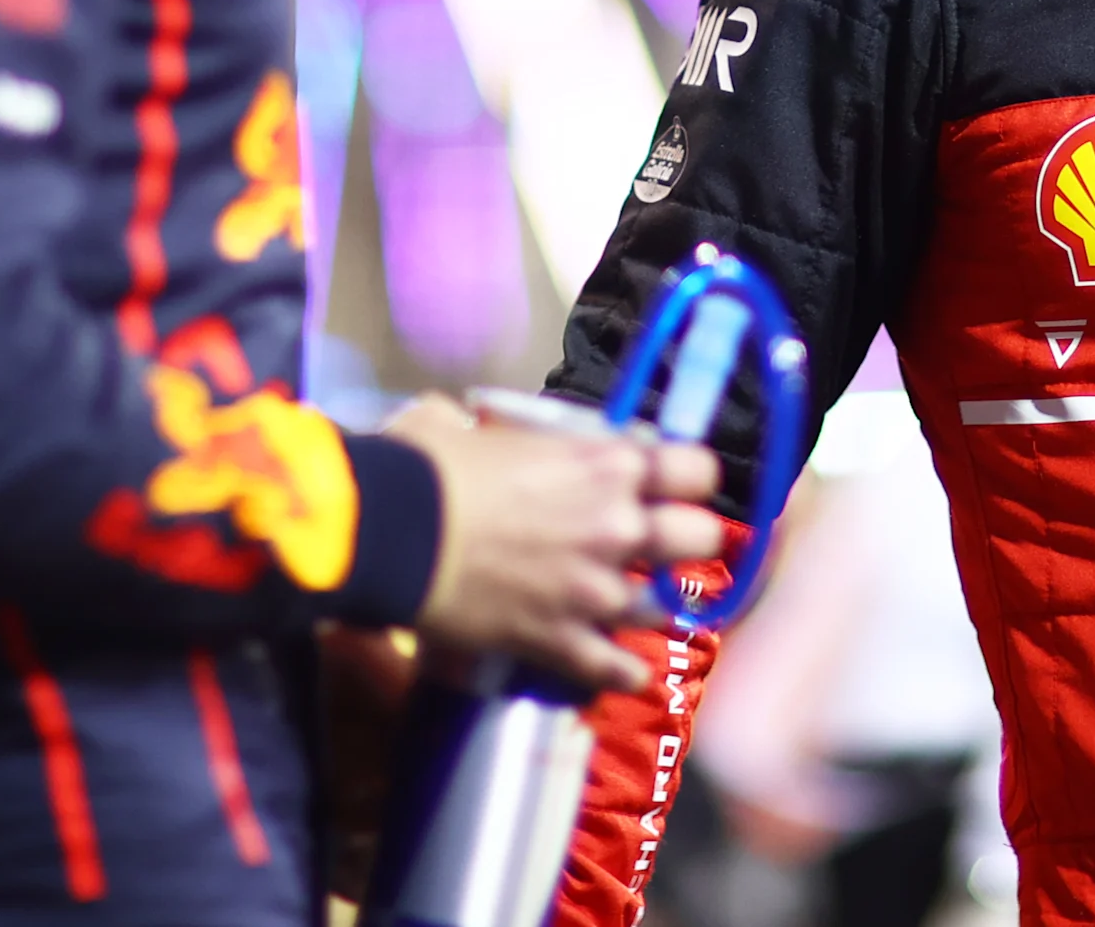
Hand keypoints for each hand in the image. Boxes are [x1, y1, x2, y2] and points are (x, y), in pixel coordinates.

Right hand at [383, 394, 721, 691]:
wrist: (392, 533)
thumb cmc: (430, 465)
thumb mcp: (469, 424)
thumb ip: (487, 426)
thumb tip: (460, 421)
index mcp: (606, 465)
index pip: (698, 469)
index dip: (690, 478)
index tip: (675, 486)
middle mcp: (618, 527)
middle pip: (702, 538)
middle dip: (688, 540)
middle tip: (663, 545)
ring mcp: (595, 592)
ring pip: (666, 609)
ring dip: (653, 606)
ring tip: (636, 604)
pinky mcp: (562, 642)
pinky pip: (616, 670)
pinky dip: (624, 672)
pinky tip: (626, 670)